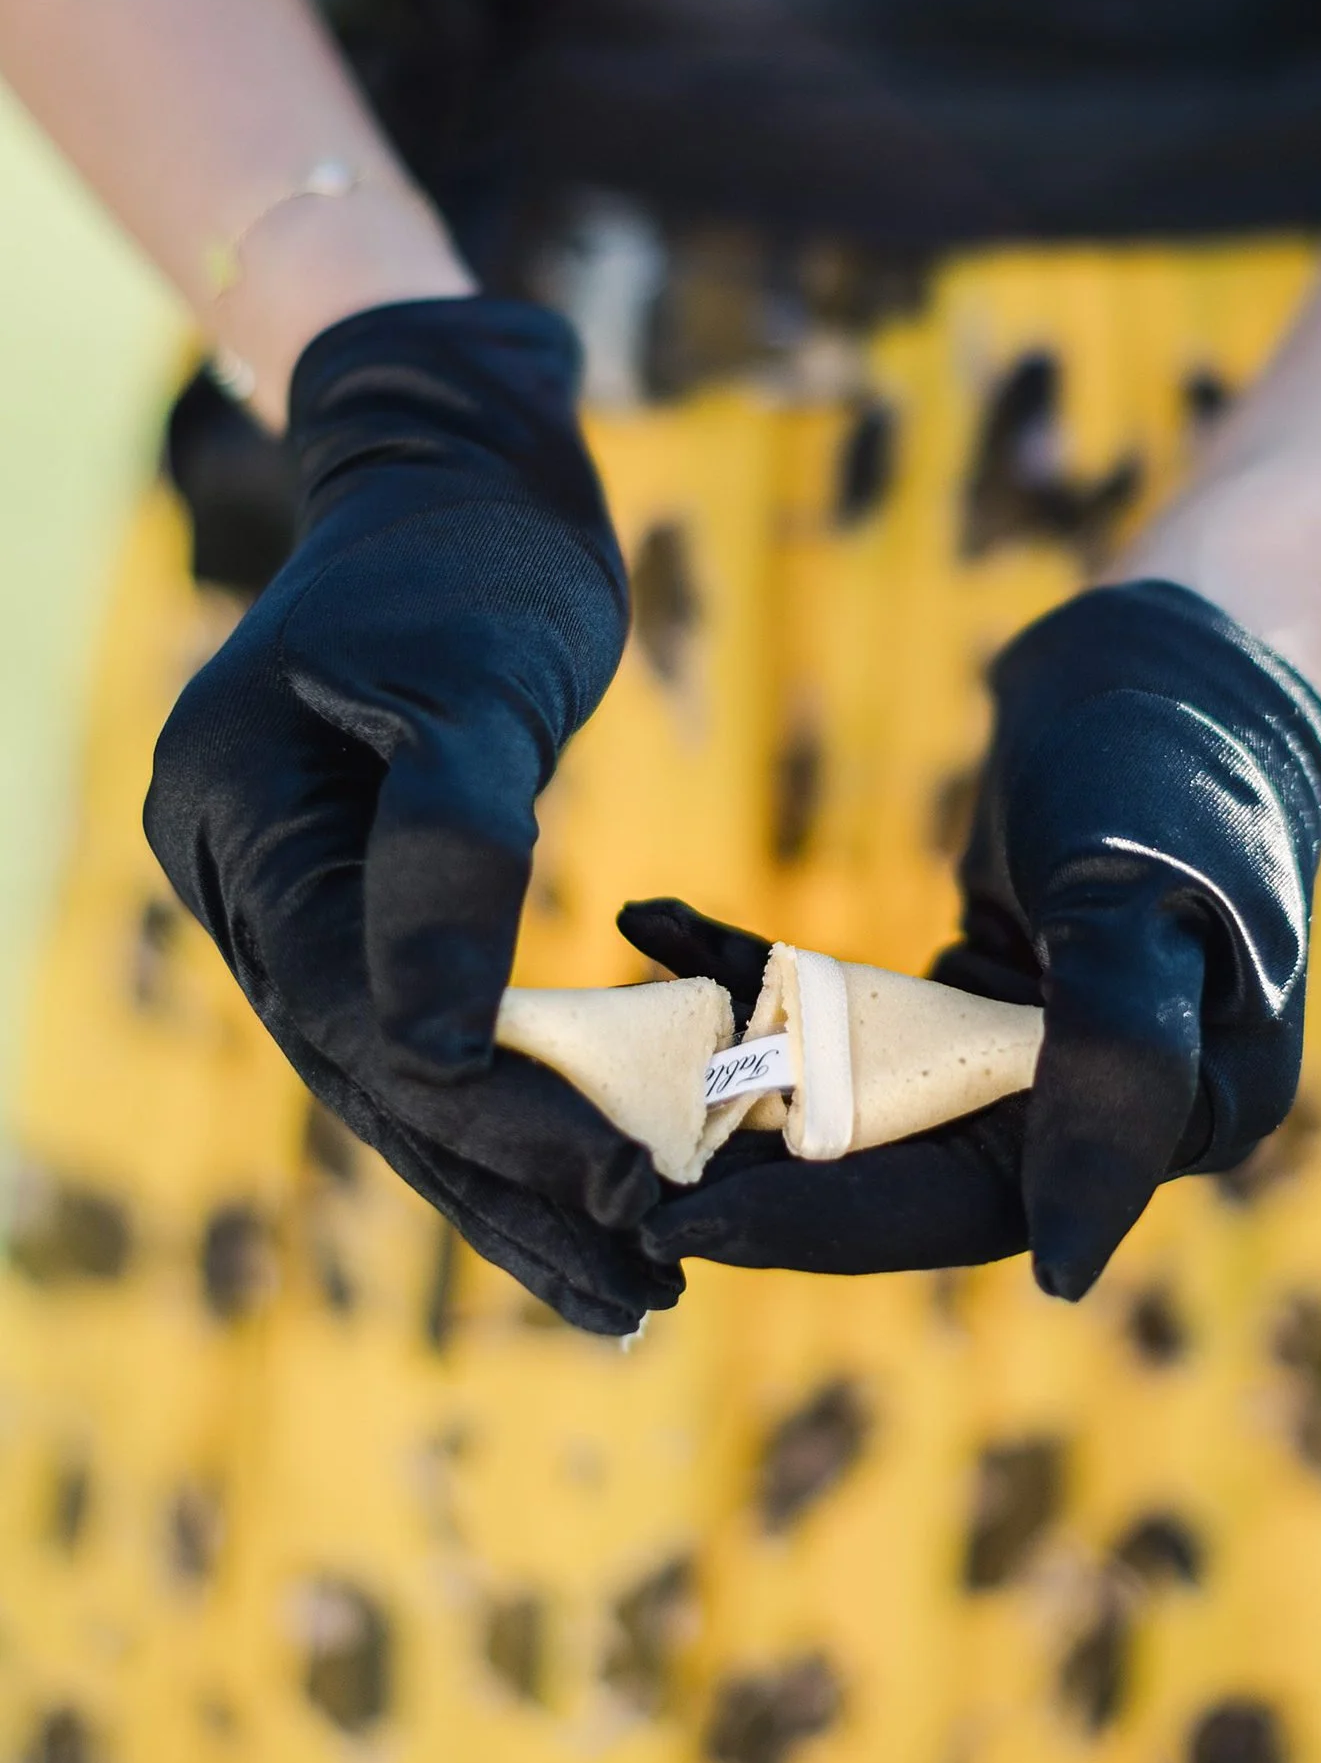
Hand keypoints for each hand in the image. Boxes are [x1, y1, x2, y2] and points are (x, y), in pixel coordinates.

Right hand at [145, 295, 679, 1334]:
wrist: (459, 474)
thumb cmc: (471, 552)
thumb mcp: (471, 677)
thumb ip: (452, 847)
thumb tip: (437, 1045)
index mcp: (233, 815)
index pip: (352, 1007)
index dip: (487, 1110)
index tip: (623, 1186)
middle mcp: (243, 876)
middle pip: (369, 1072)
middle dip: (509, 1185)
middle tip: (644, 1284)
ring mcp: (295, 896)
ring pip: (400, 1077)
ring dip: (514, 1184)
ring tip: (633, 1288)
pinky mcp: (368, 903)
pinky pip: (433, 1031)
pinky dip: (515, 1110)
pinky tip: (588, 1187)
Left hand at [639, 583, 1320, 1301]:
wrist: (1177, 642)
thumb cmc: (1173, 762)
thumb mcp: (1132, 898)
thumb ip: (1110, 1067)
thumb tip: (1063, 1272)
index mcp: (1177, 1121)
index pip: (971, 1207)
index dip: (823, 1223)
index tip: (683, 1224)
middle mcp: (1102, 1112)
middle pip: (901, 1170)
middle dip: (751, 1165)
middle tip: (607, 1166)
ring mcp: (1037, 1054)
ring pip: (859, 1099)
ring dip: (735, 1076)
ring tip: (609, 1060)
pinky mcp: (978, 994)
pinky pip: (855, 1010)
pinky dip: (761, 972)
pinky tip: (657, 925)